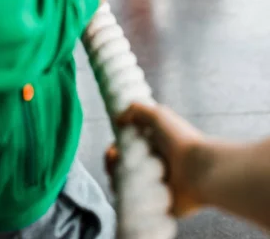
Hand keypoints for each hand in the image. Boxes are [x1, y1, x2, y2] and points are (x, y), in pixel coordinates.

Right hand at [106, 103, 209, 217]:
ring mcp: (152, 185)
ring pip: (123, 185)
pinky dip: (129, 198)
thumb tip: (117, 120)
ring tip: (130, 176)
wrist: (200, 171)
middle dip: (112, 164)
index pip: (122, 148)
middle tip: (118, 162)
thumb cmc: (181, 141)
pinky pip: (134, 204)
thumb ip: (135, 110)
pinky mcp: (155, 204)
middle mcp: (150, 164)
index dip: (113, 148)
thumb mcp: (158, 114)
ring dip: (120, 180)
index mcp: (150, 145)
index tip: (114, 149)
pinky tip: (134, 191)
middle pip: (119, 166)